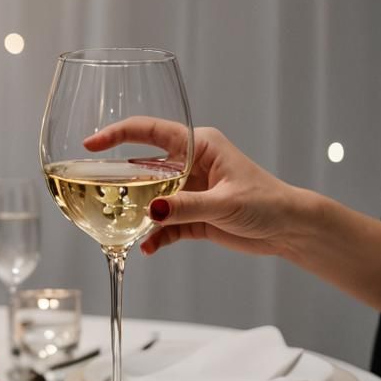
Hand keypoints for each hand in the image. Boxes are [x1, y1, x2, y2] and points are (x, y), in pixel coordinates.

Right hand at [83, 118, 301, 257]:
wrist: (290, 230)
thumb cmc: (268, 203)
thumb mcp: (225, 203)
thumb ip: (185, 207)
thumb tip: (151, 211)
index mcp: (198, 145)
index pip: (149, 131)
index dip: (116, 134)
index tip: (90, 145)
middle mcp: (188, 164)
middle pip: (141, 167)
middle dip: (120, 184)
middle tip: (100, 197)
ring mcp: (187, 191)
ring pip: (148, 198)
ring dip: (135, 215)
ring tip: (122, 228)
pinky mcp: (190, 215)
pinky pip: (162, 225)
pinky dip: (153, 237)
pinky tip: (147, 248)